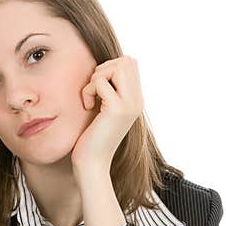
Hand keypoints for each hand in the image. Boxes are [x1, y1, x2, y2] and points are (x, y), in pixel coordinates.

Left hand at [71, 55, 144, 172]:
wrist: (92, 164)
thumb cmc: (91, 138)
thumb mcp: (102, 109)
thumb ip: (108, 89)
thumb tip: (103, 67)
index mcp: (136, 100)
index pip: (130, 63)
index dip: (110, 68)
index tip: (98, 88)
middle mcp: (137, 101)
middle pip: (127, 61)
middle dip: (104, 69)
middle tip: (94, 91)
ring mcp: (130, 105)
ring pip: (117, 67)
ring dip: (97, 78)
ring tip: (91, 99)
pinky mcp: (117, 109)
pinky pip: (101, 82)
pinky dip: (88, 90)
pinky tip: (87, 106)